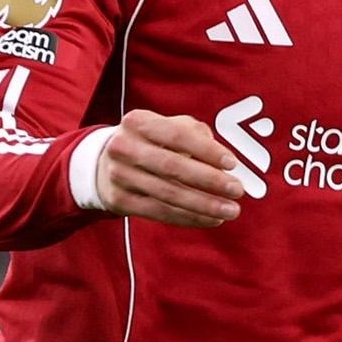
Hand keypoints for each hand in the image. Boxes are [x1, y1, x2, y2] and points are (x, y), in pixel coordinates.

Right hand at [95, 109, 244, 227]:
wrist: (103, 164)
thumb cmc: (150, 142)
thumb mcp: (167, 127)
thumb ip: (195, 134)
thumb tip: (224, 160)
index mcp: (138, 122)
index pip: (177, 135)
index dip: (206, 150)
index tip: (232, 163)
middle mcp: (124, 147)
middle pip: (172, 167)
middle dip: (209, 181)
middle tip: (237, 190)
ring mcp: (118, 176)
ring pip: (168, 195)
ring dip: (204, 205)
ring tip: (230, 210)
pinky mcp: (119, 201)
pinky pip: (160, 213)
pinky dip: (189, 218)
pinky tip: (211, 219)